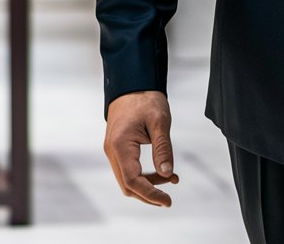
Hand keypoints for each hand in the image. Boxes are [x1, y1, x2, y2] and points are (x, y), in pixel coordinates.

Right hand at [104, 90, 178, 207]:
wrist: (132, 83)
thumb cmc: (146, 98)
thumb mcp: (159, 121)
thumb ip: (162, 148)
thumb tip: (167, 174)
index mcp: (120, 145)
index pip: (133, 180)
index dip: (150, 194)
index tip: (167, 201)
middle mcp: (112, 151)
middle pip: (128, 185)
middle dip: (149, 194)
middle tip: (169, 196)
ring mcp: (113, 150)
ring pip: (128, 179)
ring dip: (148, 184)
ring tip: (171, 178)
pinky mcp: (118, 148)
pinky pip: (129, 169)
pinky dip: (144, 175)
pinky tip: (162, 171)